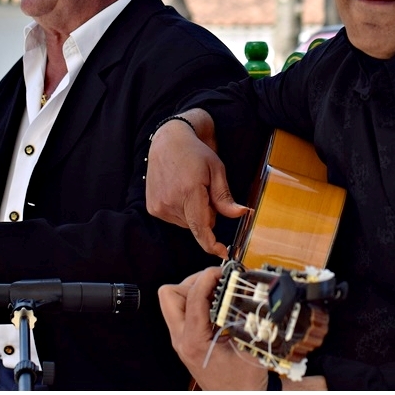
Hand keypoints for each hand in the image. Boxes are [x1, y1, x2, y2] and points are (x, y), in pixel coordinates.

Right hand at [146, 110, 248, 258]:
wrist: (168, 141)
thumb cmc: (195, 153)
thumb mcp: (217, 170)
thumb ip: (225, 197)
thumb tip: (240, 214)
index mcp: (189, 191)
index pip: (201, 227)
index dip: (212, 244)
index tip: (222, 253)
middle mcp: (171, 201)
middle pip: (198, 225)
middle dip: (207, 214)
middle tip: (205, 191)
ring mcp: (159, 206)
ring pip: (188, 224)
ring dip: (194, 212)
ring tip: (190, 188)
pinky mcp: (153, 208)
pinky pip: (175, 220)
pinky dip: (182, 211)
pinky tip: (180, 192)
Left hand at [159, 266, 268, 390]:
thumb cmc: (242, 382)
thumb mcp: (249, 348)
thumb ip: (248, 319)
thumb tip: (250, 293)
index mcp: (194, 341)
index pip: (193, 297)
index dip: (208, 278)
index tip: (223, 271)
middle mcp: (182, 339)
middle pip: (170, 295)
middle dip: (194, 282)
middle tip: (217, 283)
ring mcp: (181, 340)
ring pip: (174, 301)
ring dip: (194, 291)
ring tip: (217, 293)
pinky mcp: (186, 340)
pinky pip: (184, 311)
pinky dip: (198, 302)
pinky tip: (217, 306)